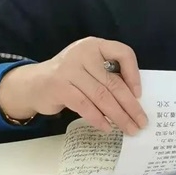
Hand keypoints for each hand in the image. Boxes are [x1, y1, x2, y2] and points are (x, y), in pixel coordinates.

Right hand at [0, 37, 146, 134]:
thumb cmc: (70, 77)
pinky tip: (108, 128)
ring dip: (118, 116)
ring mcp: (69, 70)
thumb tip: (134, 99)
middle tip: (141, 122)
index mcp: (95, 45)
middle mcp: (83, 54)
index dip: (134, 74)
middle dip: (130, 105)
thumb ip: (107, 74)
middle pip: (113, 82)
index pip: (122, 52)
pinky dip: (98, 118)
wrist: (33, 83)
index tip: (139, 95)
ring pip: (101, 96)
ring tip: (129, 129)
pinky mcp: (59, 87)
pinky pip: (85, 105)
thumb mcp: (89, 67)